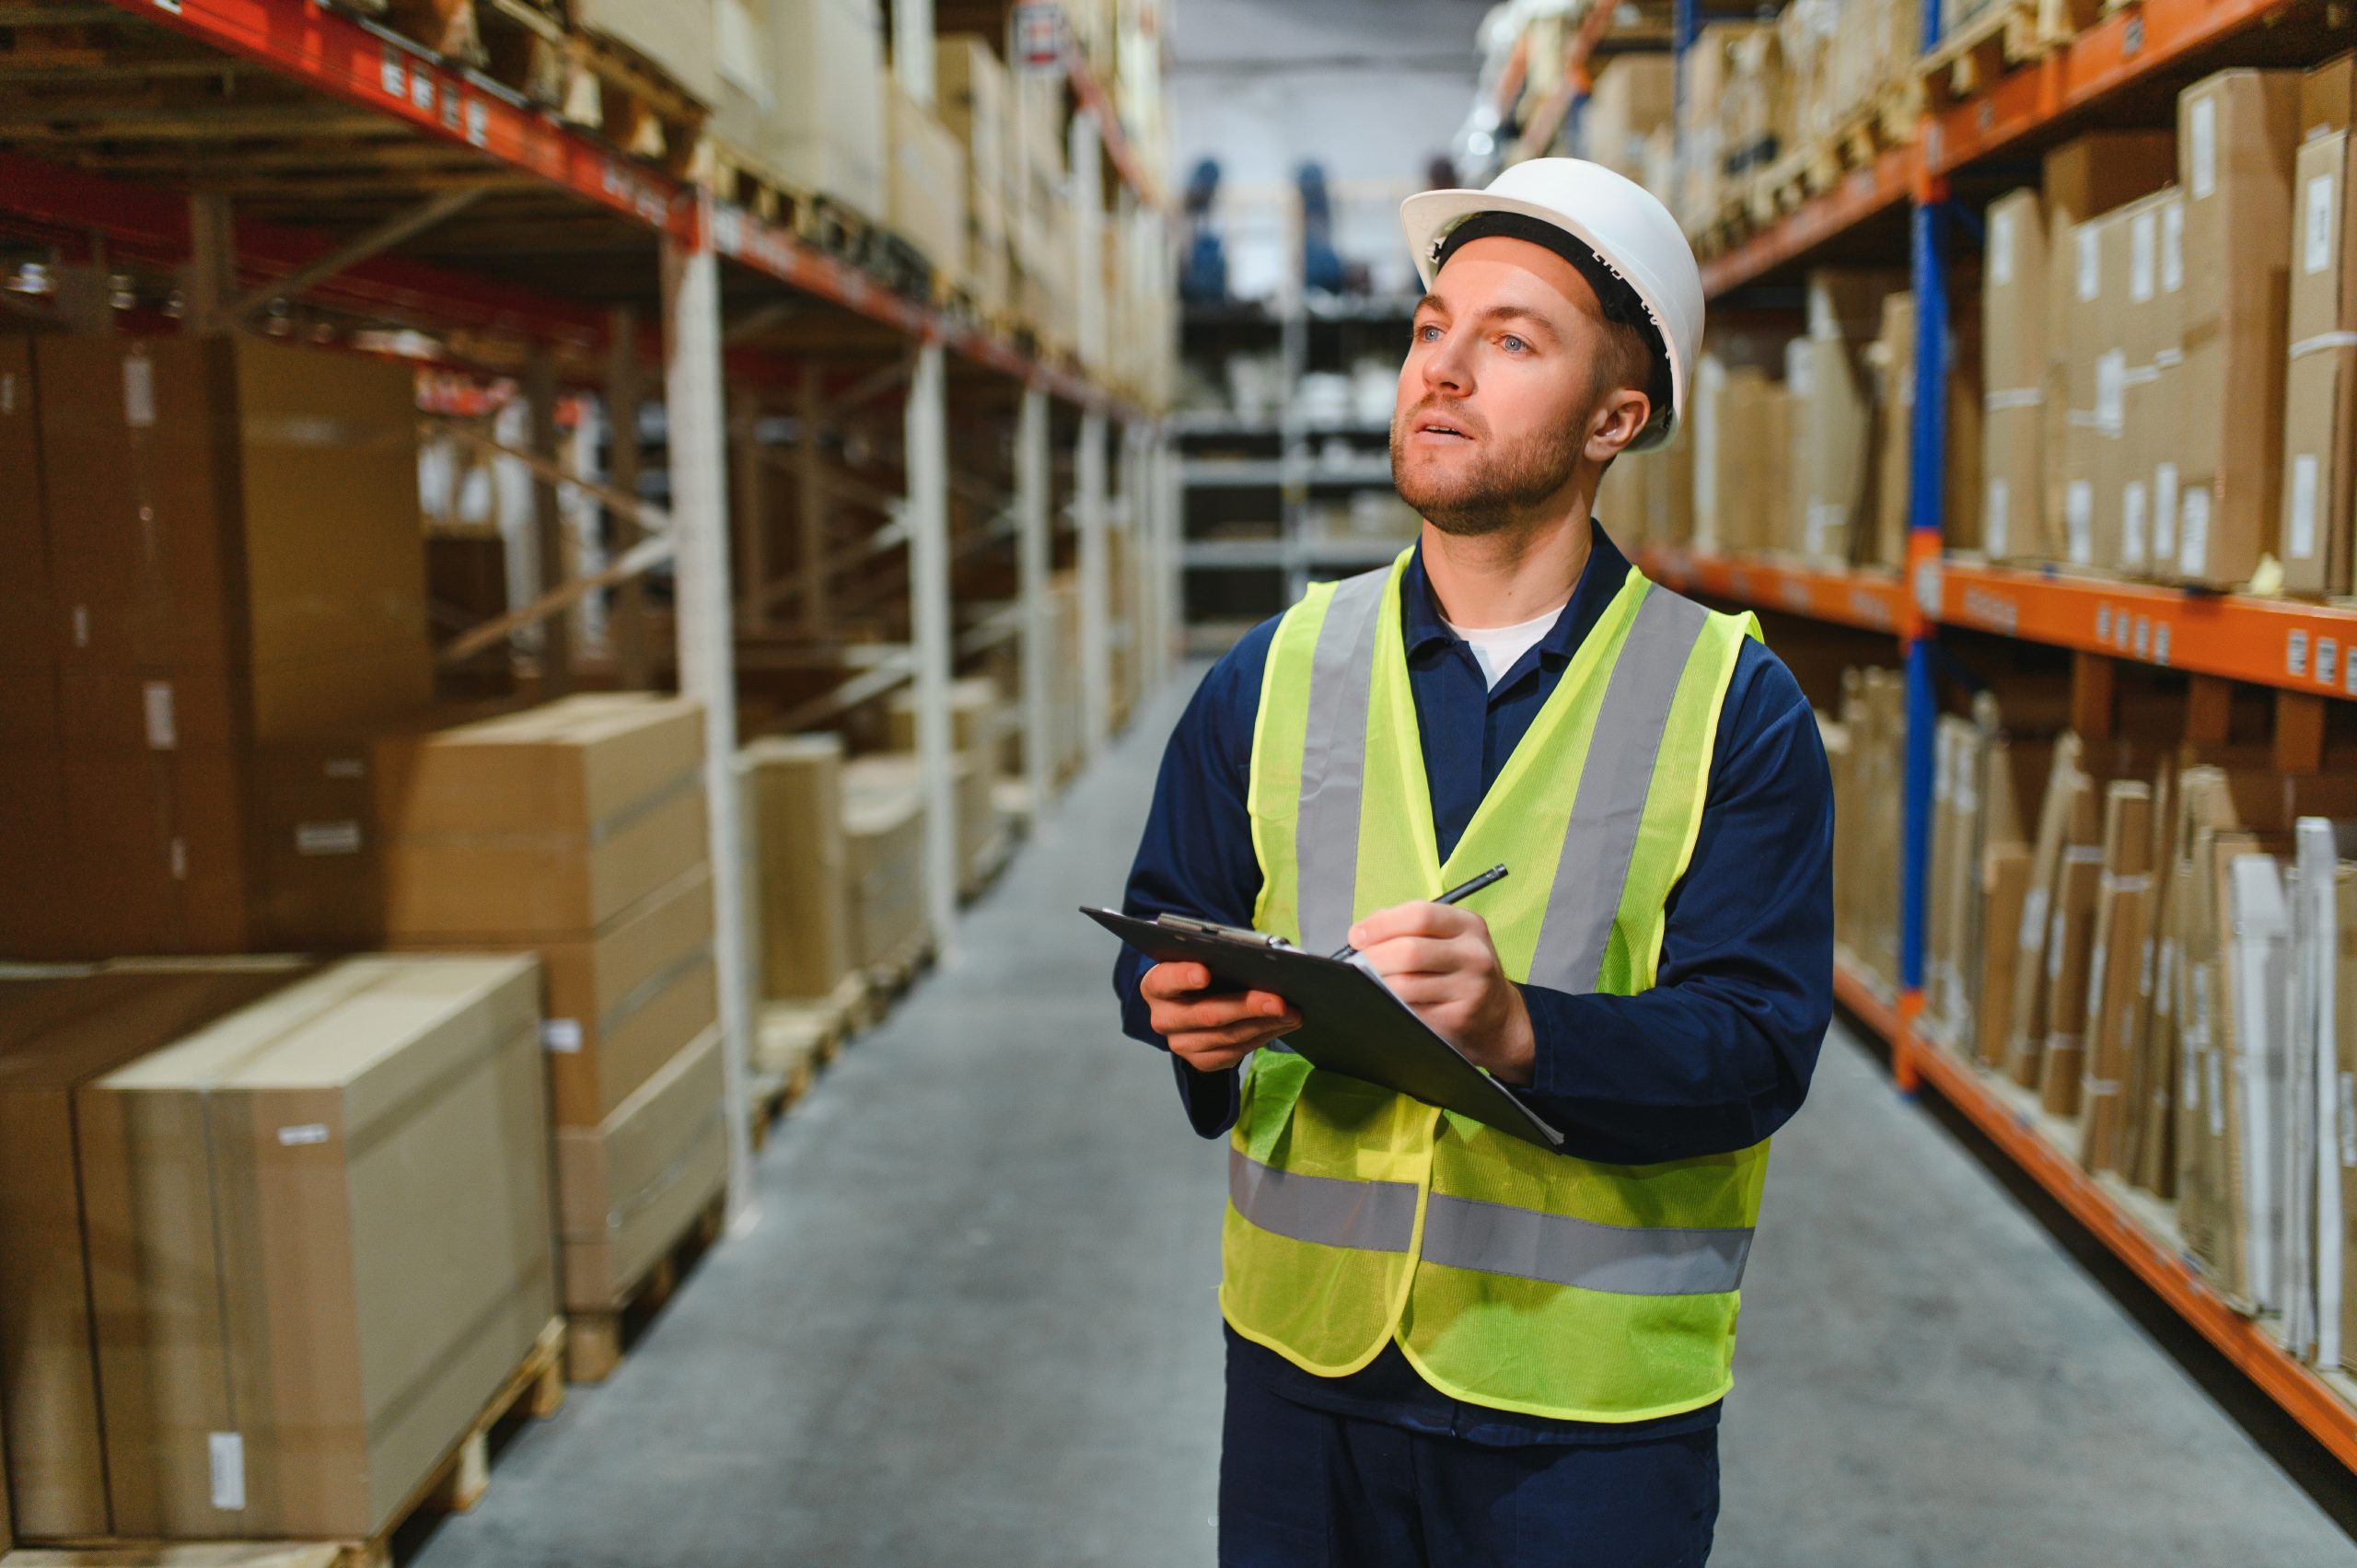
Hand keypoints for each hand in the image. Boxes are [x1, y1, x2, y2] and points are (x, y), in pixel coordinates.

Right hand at [1139, 961, 1301, 1072]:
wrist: (1193, 1001)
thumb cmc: (1204, 971)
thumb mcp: (1203, 959)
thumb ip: (1219, 958)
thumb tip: (1261, 961)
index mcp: (1156, 985)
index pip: (1166, 980)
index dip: (1184, 976)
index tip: (1204, 972)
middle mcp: (1163, 1018)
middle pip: (1207, 1014)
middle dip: (1247, 1007)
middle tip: (1279, 1001)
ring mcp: (1180, 1044)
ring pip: (1227, 1038)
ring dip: (1265, 1025)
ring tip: (1293, 1013)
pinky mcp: (1200, 1061)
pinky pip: (1234, 1054)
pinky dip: (1262, 1038)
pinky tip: (1282, 1025)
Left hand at [1348, 901, 1534, 1083]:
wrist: (1497, 1016)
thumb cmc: (1461, 970)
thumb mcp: (1449, 938)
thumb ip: (1409, 926)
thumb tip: (1364, 932)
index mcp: (1468, 925)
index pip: (1419, 915)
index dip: (1380, 924)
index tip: (1356, 935)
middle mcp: (1474, 955)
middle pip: (1410, 951)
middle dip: (1373, 957)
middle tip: (1357, 962)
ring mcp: (1470, 988)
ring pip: (1406, 985)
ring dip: (1377, 982)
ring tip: (1368, 979)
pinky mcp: (1458, 1017)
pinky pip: (1411, 1010)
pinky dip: (1391, 1003)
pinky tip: (1387, 999)